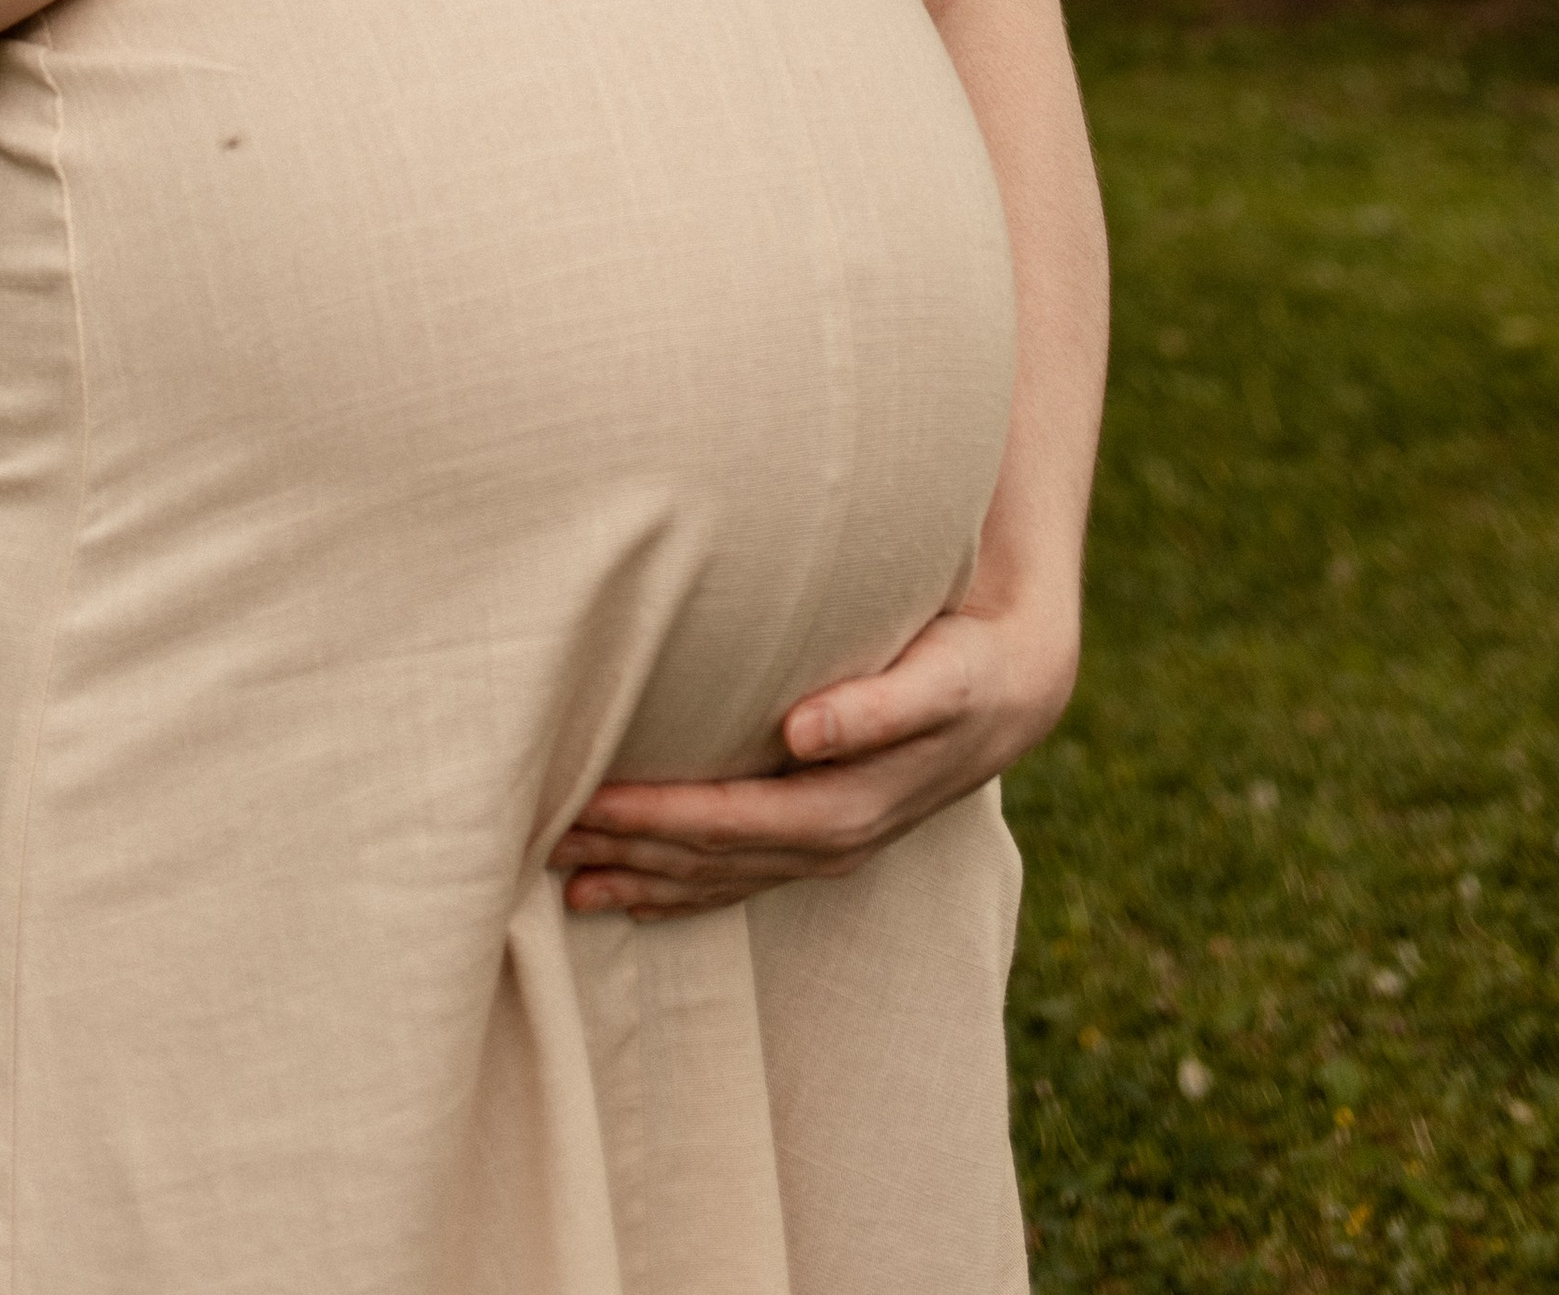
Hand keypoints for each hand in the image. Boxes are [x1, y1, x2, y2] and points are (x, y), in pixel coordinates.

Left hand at [549, 599, 1079, 919]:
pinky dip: (680, 887)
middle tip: (542, 836)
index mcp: (848, 806)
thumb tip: (801, 730)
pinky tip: (631, 890)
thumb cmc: (969, 668)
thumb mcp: (940, 678)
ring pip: (717, 877)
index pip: (729, 822)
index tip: (590, 804)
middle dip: (628, 851)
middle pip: (709, 859)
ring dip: (642, 879)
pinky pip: (738, 876)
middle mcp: (831, 839)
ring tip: (565, 879)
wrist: (1017, 687)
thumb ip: (876, 706)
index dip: (657, 819)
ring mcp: (825, 846)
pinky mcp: (821, 833)